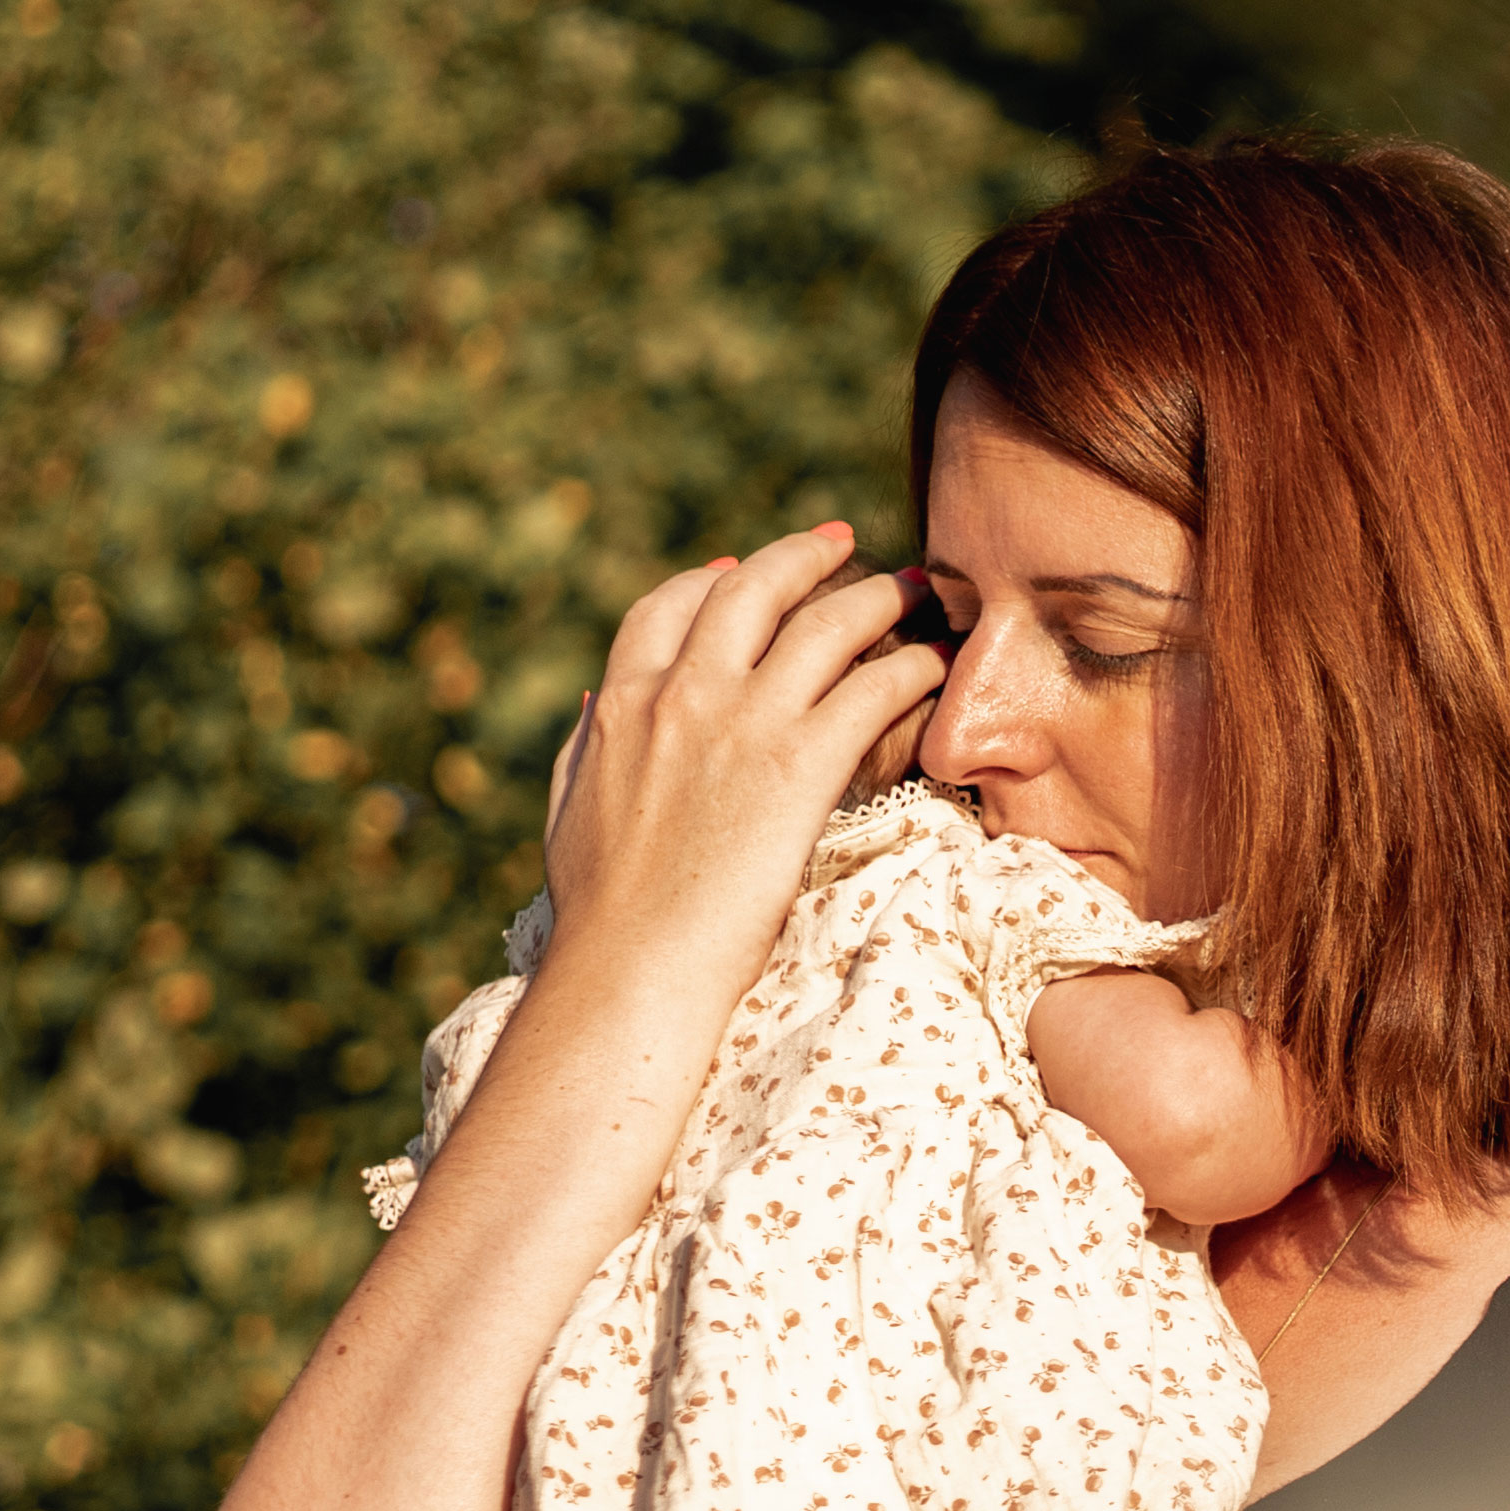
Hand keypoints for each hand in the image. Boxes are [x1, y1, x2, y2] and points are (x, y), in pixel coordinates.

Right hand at [532, 521, 944, 1005]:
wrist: (633, 965)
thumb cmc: (601, 911)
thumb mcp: (571, 810)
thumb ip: (588, 743)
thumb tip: (597, 698)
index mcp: (622, 702)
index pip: (668, 606)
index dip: (711, 579)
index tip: (739, 567)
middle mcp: (682, 694)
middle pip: (751, 590)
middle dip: (801, 557)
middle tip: (842, 545)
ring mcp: (744, 724)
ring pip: (824, 625)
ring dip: (876, 595)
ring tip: (914, 588)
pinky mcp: (801, 766)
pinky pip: (874, 689)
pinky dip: (913, 668)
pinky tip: (938, 666)